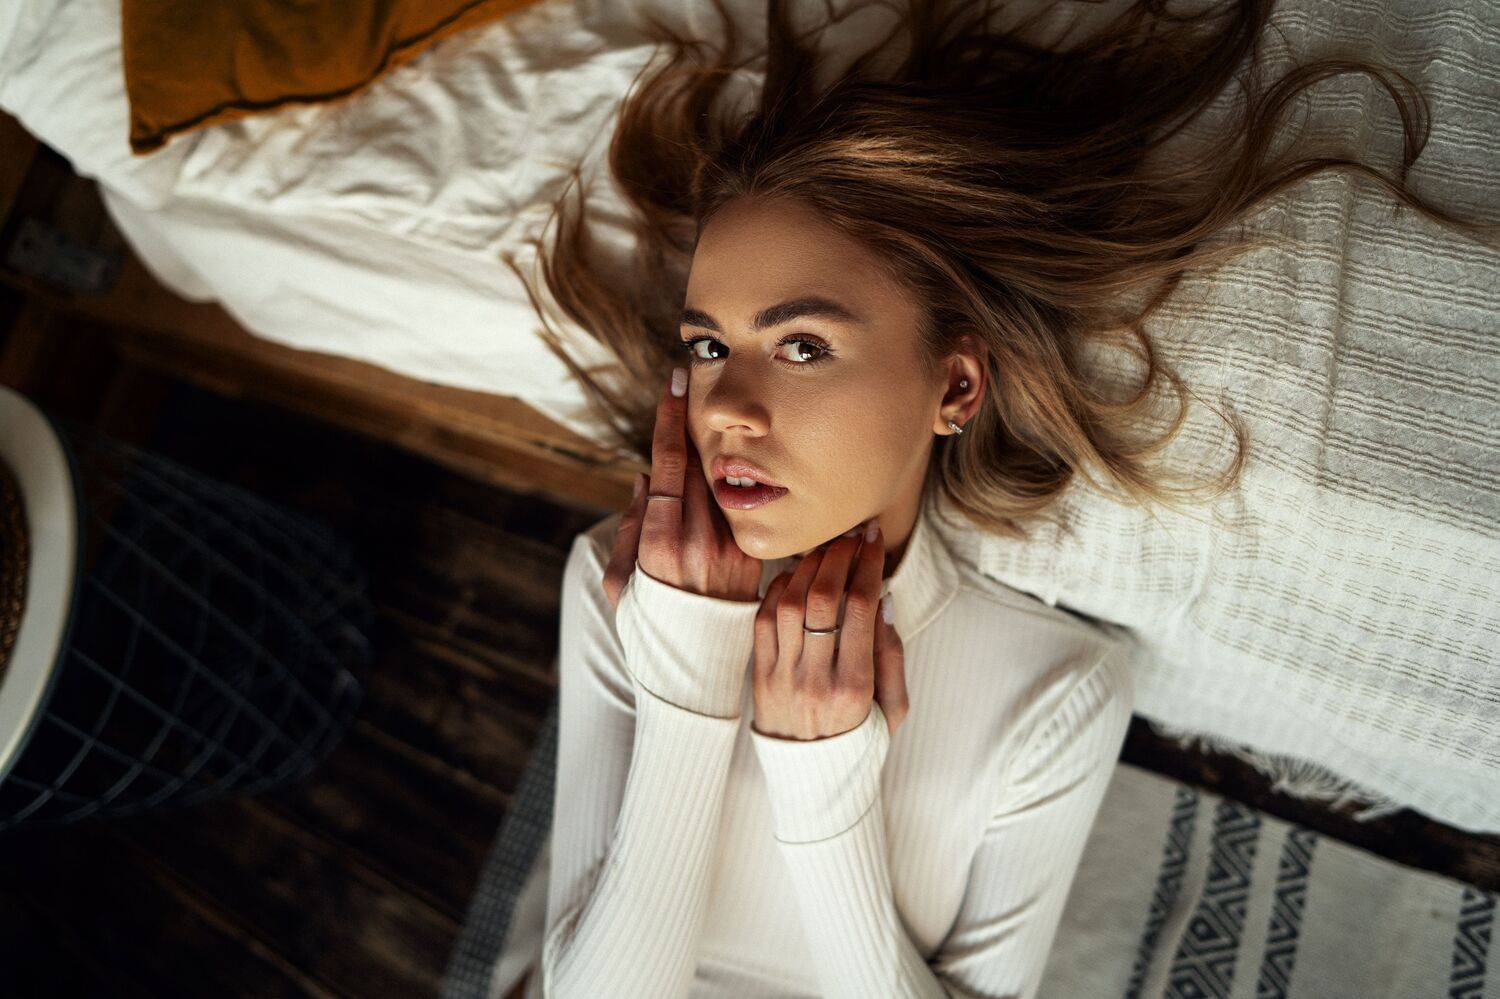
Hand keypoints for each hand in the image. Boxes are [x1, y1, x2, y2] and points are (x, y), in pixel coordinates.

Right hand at [602, 366, 762, 606]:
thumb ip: (630, 527)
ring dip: (713, 450)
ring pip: (720, 482)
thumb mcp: (621, 583)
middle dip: (693, 423)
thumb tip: (644, 479)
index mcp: (659, 542)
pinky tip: (725, 471)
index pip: (668, 464)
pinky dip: (727, 486)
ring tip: (706, 422)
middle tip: (694, 381)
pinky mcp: (751, 559)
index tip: (674, 382)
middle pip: (699, 463)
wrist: (695, 675)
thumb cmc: (646, 629)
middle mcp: (697, 541)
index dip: (671, 419)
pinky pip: (736, 510)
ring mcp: (729, 549)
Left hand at [750, 523, 907, 740]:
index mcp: (855, 688)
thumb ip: (892, 654)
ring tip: (826, 548)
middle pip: (821, 598)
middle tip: (851, 535)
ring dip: (808, 566)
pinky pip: (764, 619)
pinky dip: (780, 588)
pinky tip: (797, 574)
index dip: (869, 565)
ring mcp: (782, 677)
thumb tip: (882, 599)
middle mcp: (815, 679)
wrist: (813, 781)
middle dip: (838, 556)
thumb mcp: (895, 707)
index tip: (876, 540)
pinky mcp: (760, 675)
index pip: (860, 608)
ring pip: (788, 603)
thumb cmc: (863, 740)